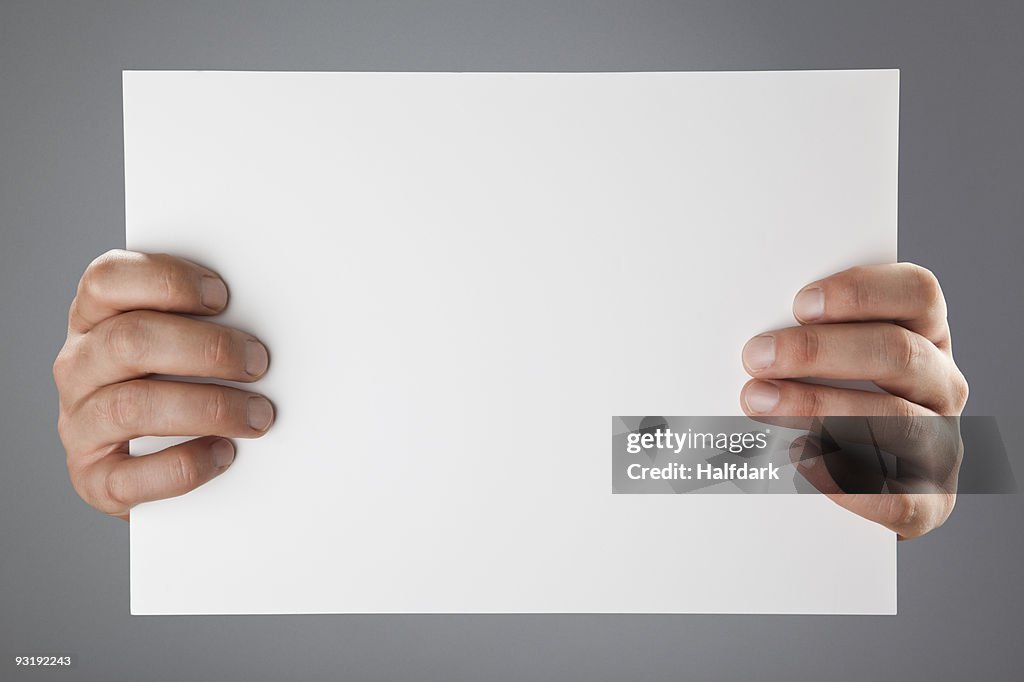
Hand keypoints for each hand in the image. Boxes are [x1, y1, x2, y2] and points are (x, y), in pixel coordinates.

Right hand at [53, 250, 273, 519]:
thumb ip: (204, 322)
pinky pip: (132, 476)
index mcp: (95, 319)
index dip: (165, 281)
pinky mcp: (93, 479)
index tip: (221, 297)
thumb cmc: (183, 385)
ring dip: (208, 408)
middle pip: (129, 340)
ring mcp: (80, 424)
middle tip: (258, 362)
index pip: (106, 281)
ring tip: (258, 415)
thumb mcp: (183, 344)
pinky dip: (185, 464)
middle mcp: (79, 367)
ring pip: (132, 406)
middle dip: (206, 349)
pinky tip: (224, 453)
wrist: (161, 470)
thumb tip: (263, 318)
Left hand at [739, 263, 967, 538]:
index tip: (800, 304)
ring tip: (760, 404)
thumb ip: (800, 337)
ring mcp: (942, 444)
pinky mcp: (931, 503)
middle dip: (818, 352)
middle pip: (898, 353)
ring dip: (820, 408)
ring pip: (897, 419)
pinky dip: (845, 480)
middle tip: (756, 356)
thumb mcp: (817, 362)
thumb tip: (754, 332)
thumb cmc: (815, 405)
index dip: (863, 293)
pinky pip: (898, 496)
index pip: (918, 294)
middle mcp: (941, 385)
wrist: (838, 497)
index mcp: (923, 336)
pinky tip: (798, 461)